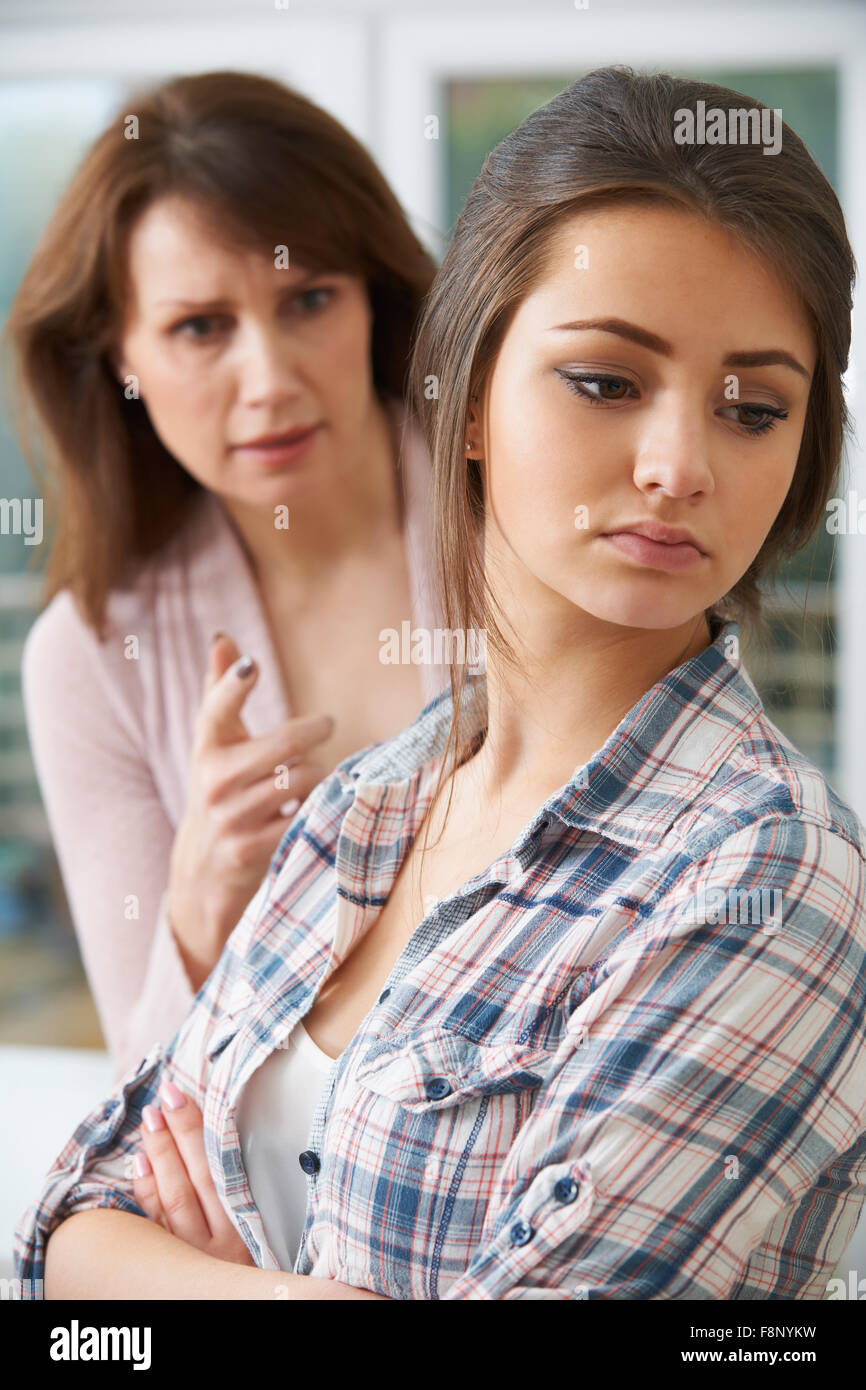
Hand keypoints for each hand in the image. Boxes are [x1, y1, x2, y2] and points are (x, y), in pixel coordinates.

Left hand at [131, 1079, 255, 1265]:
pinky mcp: (168, 1265)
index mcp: (245, 1225)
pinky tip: (139, 1165)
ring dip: (159, 1155)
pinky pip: (154, 1224)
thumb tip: (216, 1133)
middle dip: (178, 1134)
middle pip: (197, 1178)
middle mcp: (218, 1241)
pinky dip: (146, 1191)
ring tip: (150, 1121)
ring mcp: (190, 1254)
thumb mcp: (253, 1230)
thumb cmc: (244, 1267)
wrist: (231, 1312)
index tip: (183, 1096)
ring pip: (173, 1198)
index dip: (200, 1130)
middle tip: (164, 1098)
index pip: (221, 1167)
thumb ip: (235, 1189)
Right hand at [167, 632, 334, 987]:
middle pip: (285, 744)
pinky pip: (304, 818)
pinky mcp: (250, 851)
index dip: (233, 685)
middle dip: (313, 733)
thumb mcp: (216, 745)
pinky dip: (315, 811)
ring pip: (302, 780)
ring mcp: (231, 819)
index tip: (253, 666)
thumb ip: (221, 691)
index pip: (217, 709)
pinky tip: (308, 812)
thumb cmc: (220, 791)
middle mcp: (213, 782)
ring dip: (318, 778)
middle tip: (325, 726)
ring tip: (310, 780)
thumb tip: (223, 638)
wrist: (202, 872)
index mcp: (206, 748)